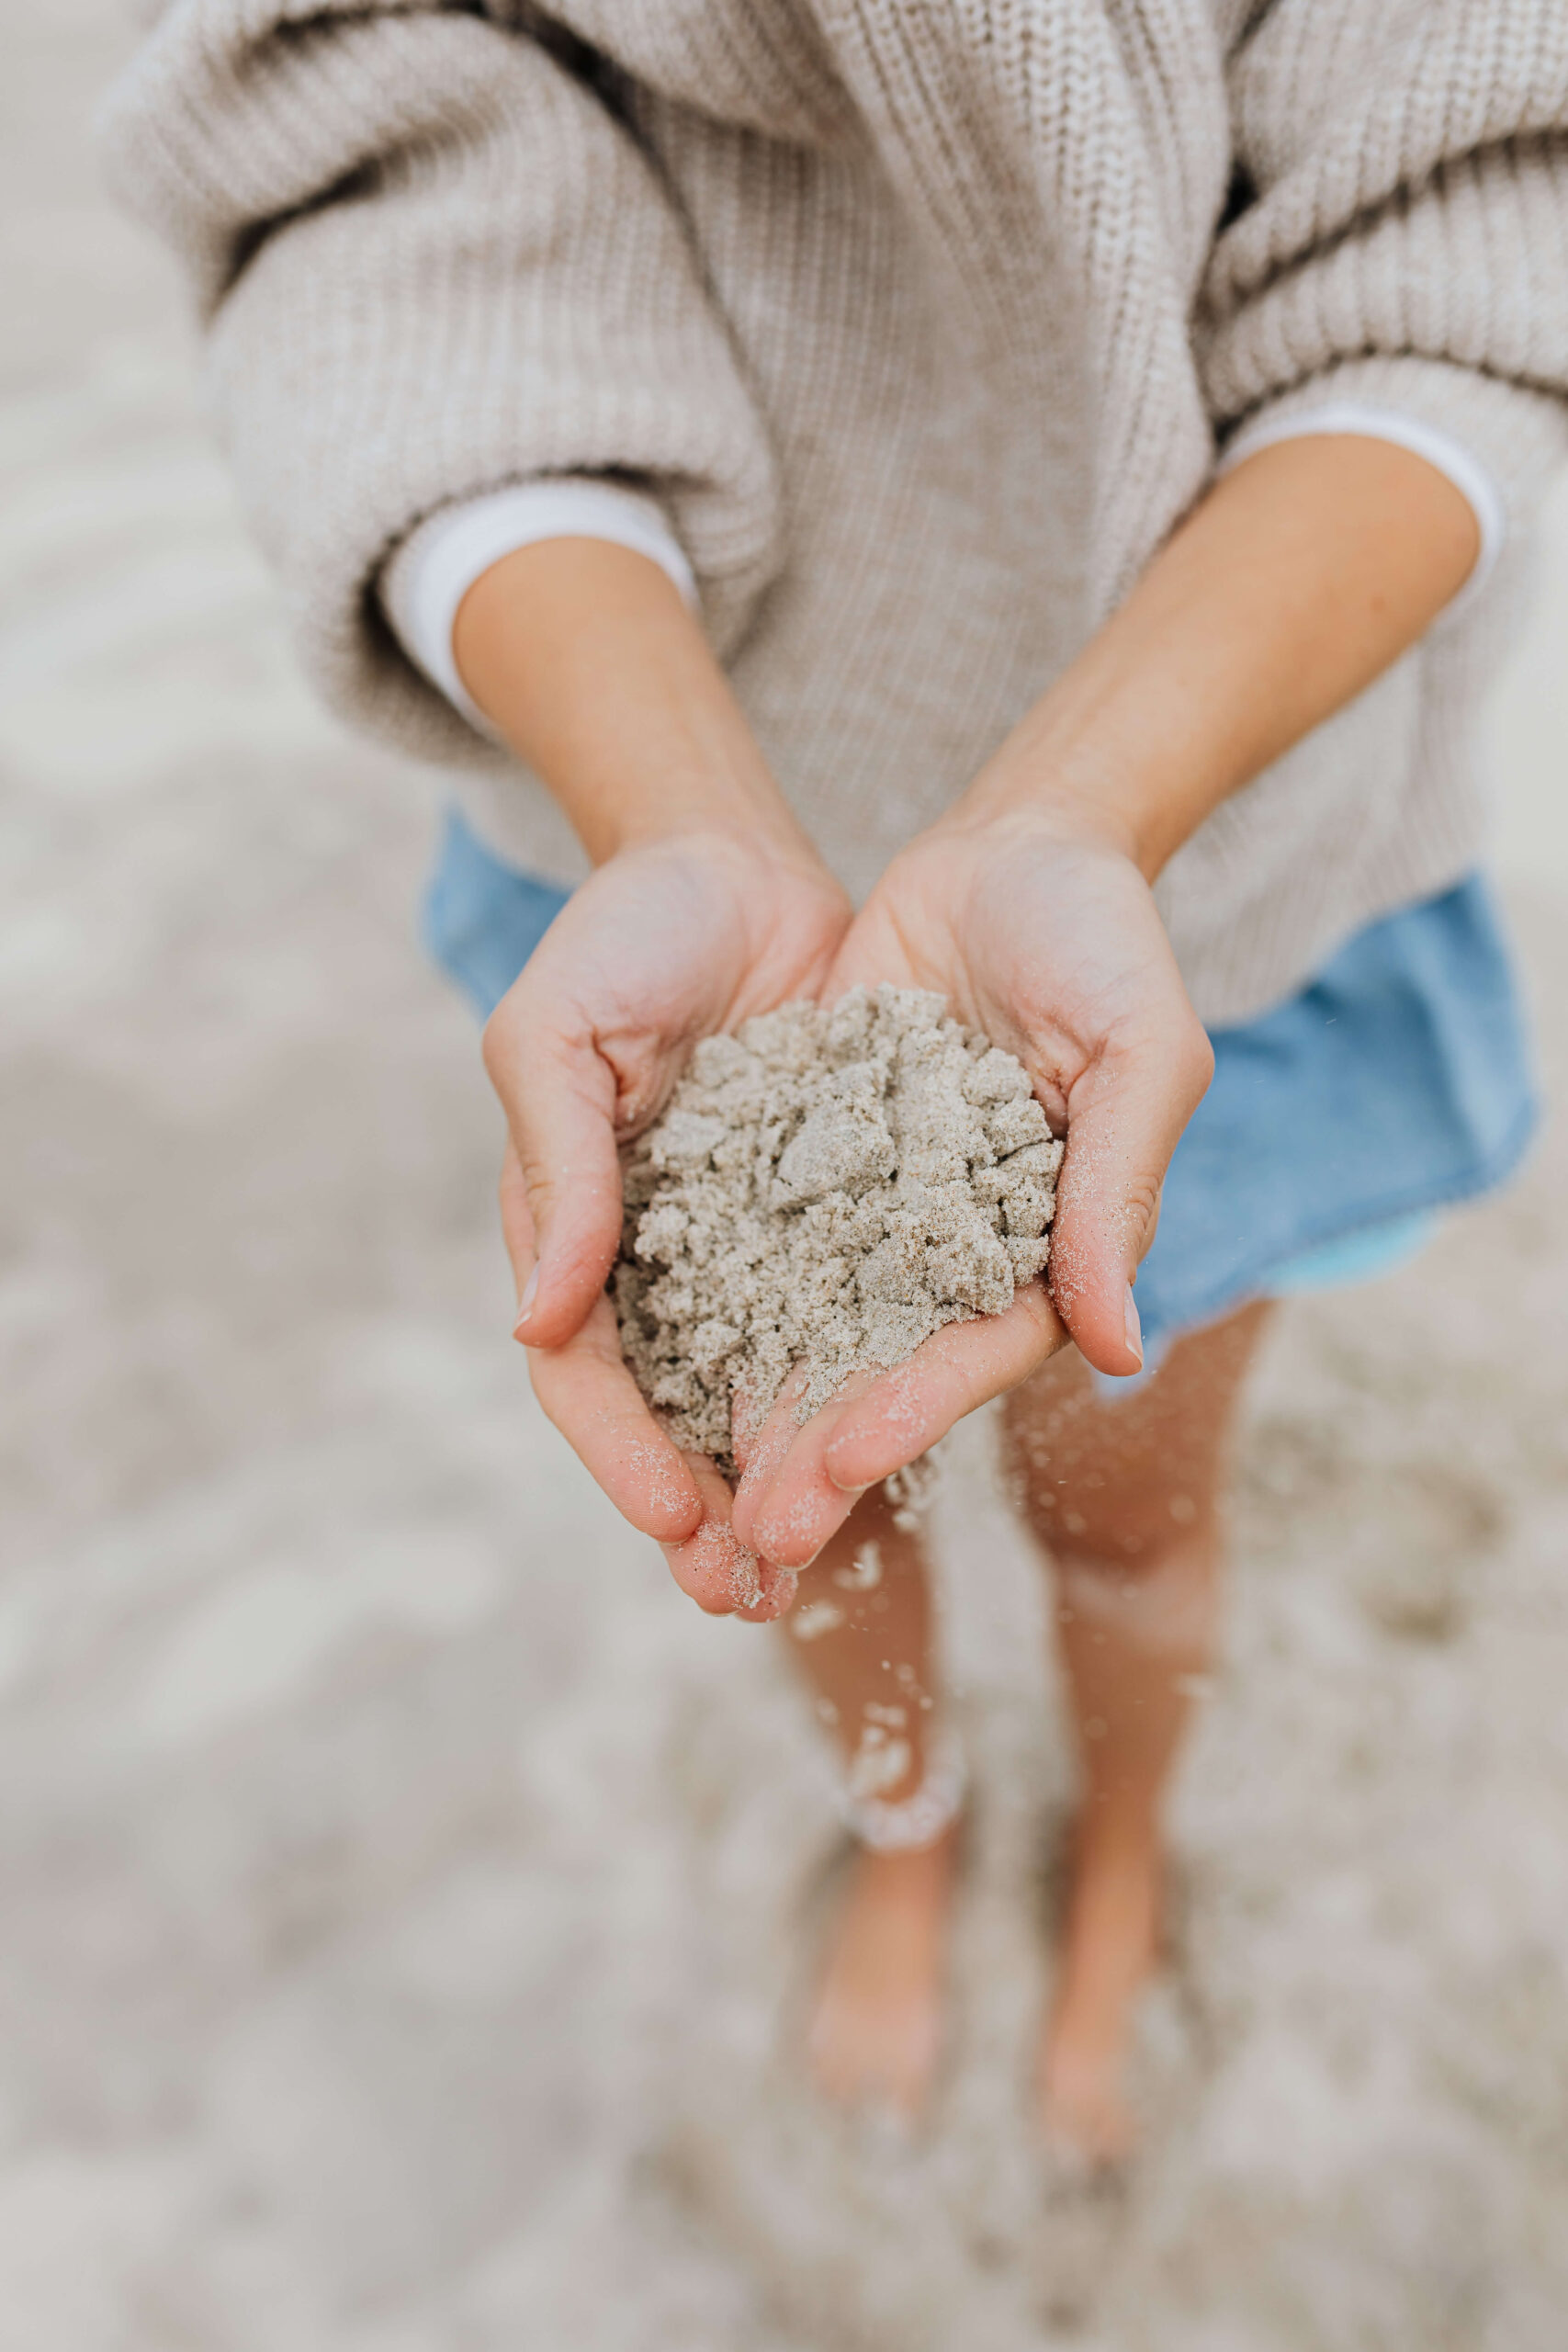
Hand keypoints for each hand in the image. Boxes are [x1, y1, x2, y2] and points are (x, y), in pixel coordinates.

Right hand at [483, 824, 850, 1616]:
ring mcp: (749, 1243)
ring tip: (815, 1561)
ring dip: (786, 1475)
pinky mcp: (838, 1211)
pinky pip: (854, 1312)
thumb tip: (543, 1325)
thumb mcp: (555, 1033)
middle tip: (746, 1594)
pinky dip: (863, 1383)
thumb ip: (557, 1169)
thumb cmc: (623, 936)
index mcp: (573, 1231)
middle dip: (706, 1505)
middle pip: (677, 1411)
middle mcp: (660, 1259)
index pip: (586, 1374)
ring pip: (767, 1385)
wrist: (736, 860)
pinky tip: (895, 1446)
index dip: (622, 1455)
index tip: (672, 1522)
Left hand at [729, 804, 1213, 1567]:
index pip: (975, 1354)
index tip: (842, 1469)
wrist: (1015, 843)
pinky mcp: (805, 1159)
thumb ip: (1118, 1189)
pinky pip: (744, 1245)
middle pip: (877, 1374)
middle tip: (751, 1546)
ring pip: (800, 1332)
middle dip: (814, 1458)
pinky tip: (643, 1374)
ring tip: (689, 1508)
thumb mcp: (1138, 1048)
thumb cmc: (1103, 938)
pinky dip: (702, 1310)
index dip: (911, 1415)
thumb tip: (1115, 1351)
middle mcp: (951, 1248)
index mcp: (1043, 1246)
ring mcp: (874, 1208)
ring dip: (751, 1419)